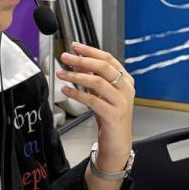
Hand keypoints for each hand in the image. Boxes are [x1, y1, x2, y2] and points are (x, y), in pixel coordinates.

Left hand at [56, 42, 134, 170]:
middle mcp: (126, 89)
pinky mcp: (113, 115)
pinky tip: (66, 90)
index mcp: (126, 80)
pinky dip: (77, 93)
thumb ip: (93, 78)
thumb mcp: (102, 94)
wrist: (118, 142)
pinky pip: (92, 100)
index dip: (90, 51)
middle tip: (65, 57)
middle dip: (82, 60)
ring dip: (76, 76)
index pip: (108, 59)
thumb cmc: (110, 117)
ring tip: (61, 74)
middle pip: (103, 67)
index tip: (75, 47)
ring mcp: (121, 102)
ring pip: (97, 82)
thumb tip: (78, 64)